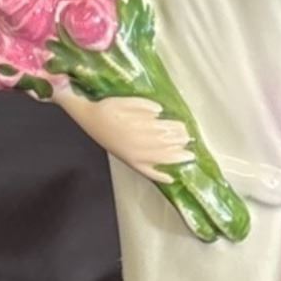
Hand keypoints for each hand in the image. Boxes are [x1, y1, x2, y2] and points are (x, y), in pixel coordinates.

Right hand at [66, 93, 195, 182]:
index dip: (175, 130)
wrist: (89, 120)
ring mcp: (134, 156)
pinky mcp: (130, 163)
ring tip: (189, 157)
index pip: (162, 130)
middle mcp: (137, 144)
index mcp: (136, 128)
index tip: (186, 127)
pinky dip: (158, 176)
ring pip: (158, 159)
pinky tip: (170, 179)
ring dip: (175, 159)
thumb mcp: (123, 101)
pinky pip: (146, 172)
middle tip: (190, 140)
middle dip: (178, 143)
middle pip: (163, 145)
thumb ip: (142, 105)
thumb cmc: (107, 108)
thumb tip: (160, 111)